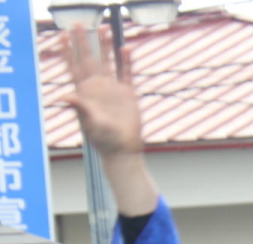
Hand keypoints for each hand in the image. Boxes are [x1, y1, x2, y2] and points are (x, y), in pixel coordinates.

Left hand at [61, 27, 142, 156]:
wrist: (122, 148)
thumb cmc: (103, 139)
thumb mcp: (89, 123)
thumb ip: (80, 108)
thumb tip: (64, 96)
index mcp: (84, 92)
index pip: (73, 66)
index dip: (67, 51)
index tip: (63, 35)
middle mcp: (97, 87)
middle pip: (88, 59)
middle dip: (84, 41)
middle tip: (79, 23)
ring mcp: (112, 89)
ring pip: (107, 62)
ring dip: (106, 46)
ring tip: (105, 28)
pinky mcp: (128, 94)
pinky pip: (126, 73)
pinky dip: (126, 61)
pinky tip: (126, 49)